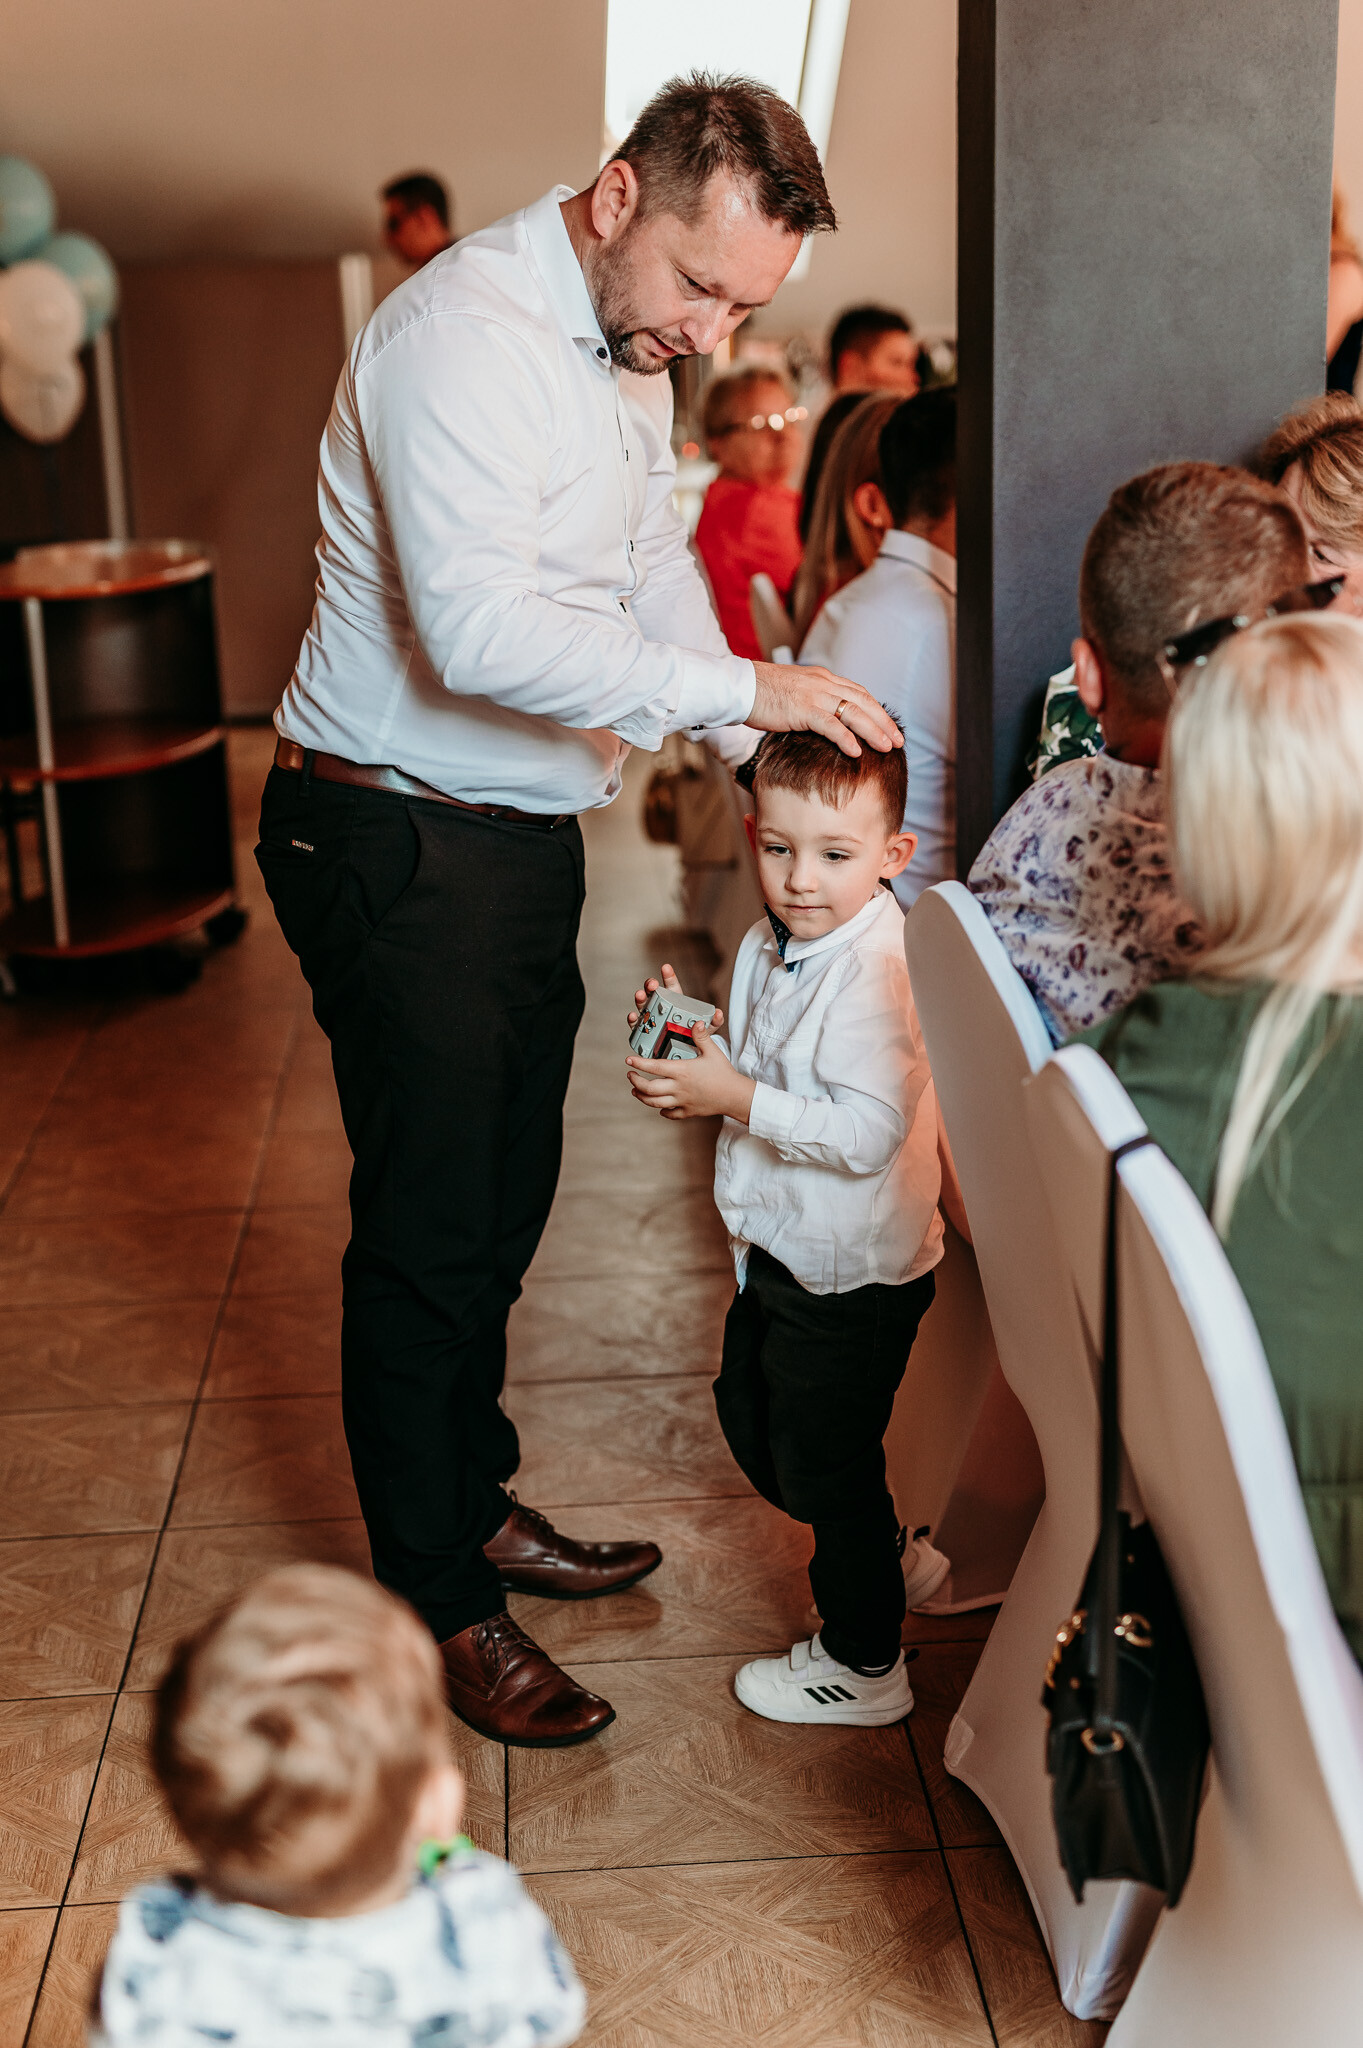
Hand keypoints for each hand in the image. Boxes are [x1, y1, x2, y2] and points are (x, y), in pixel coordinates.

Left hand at [626, 1021, 752, 1121]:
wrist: (735, 1096)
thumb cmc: (724, 1073)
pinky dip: (661, 1110)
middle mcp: (678, 1088)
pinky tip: (659, 1106)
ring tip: (636, 1091)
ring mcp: (682, 1101)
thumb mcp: (713, 1052)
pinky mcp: (688, 1112)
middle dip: (635, 1082)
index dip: (639, 1063)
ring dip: (642, 1097)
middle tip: (630, 1075)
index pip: (654, 1067)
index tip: (628, 1060)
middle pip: (648, 1088)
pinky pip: (670, 1114)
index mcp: (682, 1071)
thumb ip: (702, 1037)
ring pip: (654, 1103)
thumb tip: (697, 1022)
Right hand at [627, 962, 724, 1034]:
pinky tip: (633, 1016)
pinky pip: (636, 1025)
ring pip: (643, 1005)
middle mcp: (660, 1007)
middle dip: (651, 985)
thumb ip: (713, 1022)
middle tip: (652, 984)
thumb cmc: (694, 1037)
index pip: (672, 987)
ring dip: (640, 999)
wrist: (683, 1055)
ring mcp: (650, 1018)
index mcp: (675, 1003)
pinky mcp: (643, 1032)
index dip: (668, 976)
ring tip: (640, 995)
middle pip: (653, 992)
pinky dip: (633, 1020)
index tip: (666, 967)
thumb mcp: (706, 1030)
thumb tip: (719, 1014)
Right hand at [749, 662, 902, 759]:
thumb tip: (823, 721)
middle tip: (899, 740)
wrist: (739, 686)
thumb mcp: (794, 694)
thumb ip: (812, 703)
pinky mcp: (802, 709)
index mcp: (823, 679)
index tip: (890, 726)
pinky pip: (830, 724)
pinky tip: (857, 752)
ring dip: (873, 731)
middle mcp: (823, 683)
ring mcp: (814, 695)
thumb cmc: (761, 694)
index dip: (877, 710)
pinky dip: (846, 738)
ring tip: (887, 747)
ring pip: (853, 712)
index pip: (859, 693)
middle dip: (884, 722)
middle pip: (863, 702)